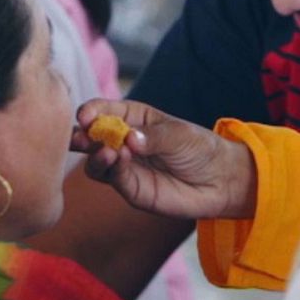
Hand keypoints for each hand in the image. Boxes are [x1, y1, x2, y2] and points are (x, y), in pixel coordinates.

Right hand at [71, 101, 256, 221]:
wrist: (220, 180)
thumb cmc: (199, 148)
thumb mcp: (179, 135)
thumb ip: (153, 137)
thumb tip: (128, 139)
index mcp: (132, 118)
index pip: (103, 110)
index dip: (91, 112)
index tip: (85, 116)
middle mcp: (122, 141)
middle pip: (91, 137)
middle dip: (82, 136)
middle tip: (80, 137)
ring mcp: (124, 165)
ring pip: (95, 161)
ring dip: (95, 155)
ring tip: (107, 151)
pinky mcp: (130, 188)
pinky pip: (113, 178)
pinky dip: (112, 170)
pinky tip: (120, 161)